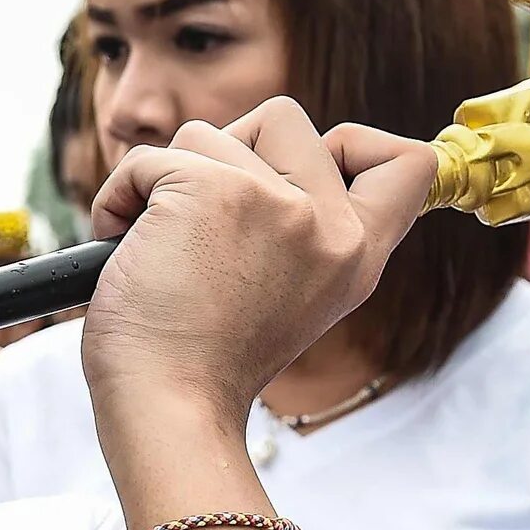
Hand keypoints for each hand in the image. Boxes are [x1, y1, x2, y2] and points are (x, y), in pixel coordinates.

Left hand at [79, 98, 438, 435]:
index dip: (358, 144)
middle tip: (205, 227)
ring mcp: (275, 204)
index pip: (410, 162)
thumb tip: (265, 151)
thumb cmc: (203, 360)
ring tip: (162, 250)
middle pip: (284, 118)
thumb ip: (302, 227)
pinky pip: (146, 158)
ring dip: (166, 181)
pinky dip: (119, 197)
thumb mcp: (291, 293)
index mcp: (357, 254)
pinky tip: (123, 247)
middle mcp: (329, 225)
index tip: (310, 171)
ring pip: (206, 133)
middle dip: (228, 154)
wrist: (166, 410)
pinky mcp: (209, 190)